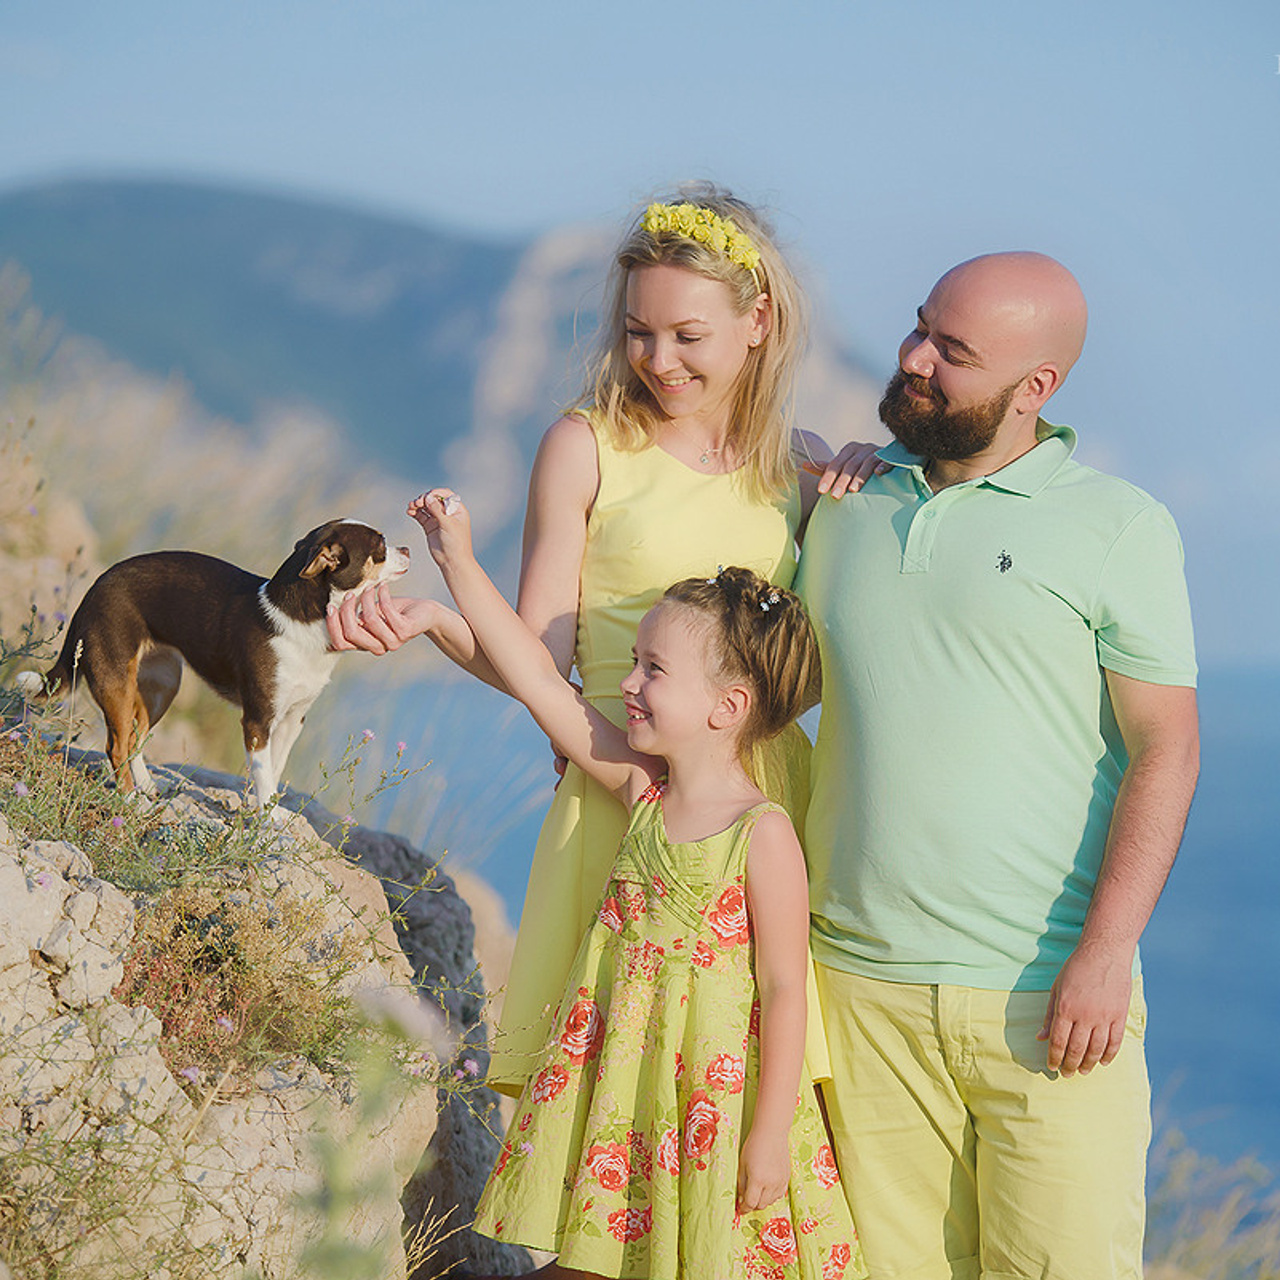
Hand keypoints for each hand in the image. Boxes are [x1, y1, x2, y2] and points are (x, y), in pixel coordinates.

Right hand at [326, 583, 440, 654]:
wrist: (424, 613)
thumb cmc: (394, 612)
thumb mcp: (369, 614)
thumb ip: (353, 617)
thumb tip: (330, 608)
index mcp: (365, 645)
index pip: (340, 643)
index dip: (332, 625)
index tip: (330, 606)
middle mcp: (378, 647)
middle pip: (351, 633)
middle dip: (346, 610)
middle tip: (350, 594)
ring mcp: (392, 641)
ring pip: (368, 620)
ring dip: (366, 599)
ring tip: (369, 588)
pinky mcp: (405, 631)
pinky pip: (386, 610)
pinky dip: (382, 595)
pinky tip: (383, 587)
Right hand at [407, 488, 472, 564]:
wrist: (452, 561)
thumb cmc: (456, 544)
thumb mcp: (448, 524)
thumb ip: (437, 510)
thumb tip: (428, 497)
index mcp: (457, 510)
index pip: (446, 495)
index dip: (435, 493)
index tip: (427, 496)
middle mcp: (447, 513)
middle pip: (434, 499)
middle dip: (424, 499)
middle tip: (418, 503)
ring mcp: (438, 520)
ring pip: (426, 507)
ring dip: (418, 505)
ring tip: (411, 507)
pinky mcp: (430, 527)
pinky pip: (421, 516)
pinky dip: (415, 512)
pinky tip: (410, 512)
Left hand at [736, 1126, 789, 1212]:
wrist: (771, 1133)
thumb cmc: (754, 1145)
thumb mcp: (742, 1164)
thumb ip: (742, 1183)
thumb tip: (742, 1198)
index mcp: (757, 1180)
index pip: (750, 1203)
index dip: (744, 1208)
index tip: (740, 1209)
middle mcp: (771, 1183)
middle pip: (761, 1205)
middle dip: (752, 1205)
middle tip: (746, 1200)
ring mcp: (781, 1181)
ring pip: (771, 1202)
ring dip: (762, 1201)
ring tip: (756, 1192)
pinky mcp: (787, 1178)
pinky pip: (779, 1194)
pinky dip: (772, 1196)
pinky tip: (766, 1188)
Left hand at [804, 439, 885, 498]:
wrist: (890, 461)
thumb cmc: (860, 468)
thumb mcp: (843, 468)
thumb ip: (826, 468)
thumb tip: (802, 465)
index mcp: (849, 450)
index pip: (835, 464)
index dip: (828, 477)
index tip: (820, 491)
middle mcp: (863, 448)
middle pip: (850, 465)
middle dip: (841, 481)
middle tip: (834, 496)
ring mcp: (878, 451)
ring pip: (867, 463)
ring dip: (859, 476)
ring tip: (853, 490)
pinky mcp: (892, 456)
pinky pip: (888, 459)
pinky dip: (883, 465)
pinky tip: (878, 474)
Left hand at [1037, 939, 1134, 1074]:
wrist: (1104, 953)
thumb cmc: (1076, 968)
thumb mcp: (1057, 988)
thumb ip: (1050, 1015)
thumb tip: (1040, 1038)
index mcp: (1066, 1008)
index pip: (1059, 1041)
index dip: (1054, 1057)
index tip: (1052, 1067)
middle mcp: (1085, 1016)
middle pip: (1077, 1049)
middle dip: (1070, 1065)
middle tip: (1067, 1074)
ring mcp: (1104, 1017)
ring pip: (1097, 1050)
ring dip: (1088, 1063)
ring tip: (1083, 1071)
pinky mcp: (1119, 1015)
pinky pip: (1115, 1042)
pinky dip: (1109, 1055)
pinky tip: (1103, 1062)